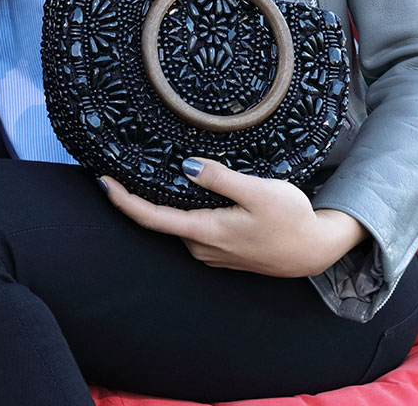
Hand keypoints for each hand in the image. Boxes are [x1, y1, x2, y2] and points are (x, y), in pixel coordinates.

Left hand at [99, 159, 368, 277]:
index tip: (102, 181)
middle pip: (159, 220)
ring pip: (176, 223)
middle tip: (120, 165)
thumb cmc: (291, 220)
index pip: (151, 218)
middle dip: (139, 196)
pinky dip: (182, 210)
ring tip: (151, 171)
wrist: (315, 250)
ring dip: (164, 202)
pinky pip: (192, 228)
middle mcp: (201, 247)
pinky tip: (186, 191)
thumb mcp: (259, 192)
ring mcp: (211, 252)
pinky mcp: (221, 250)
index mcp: (206, 232)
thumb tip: (187, 166)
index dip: (123, 200)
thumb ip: (221, 179)